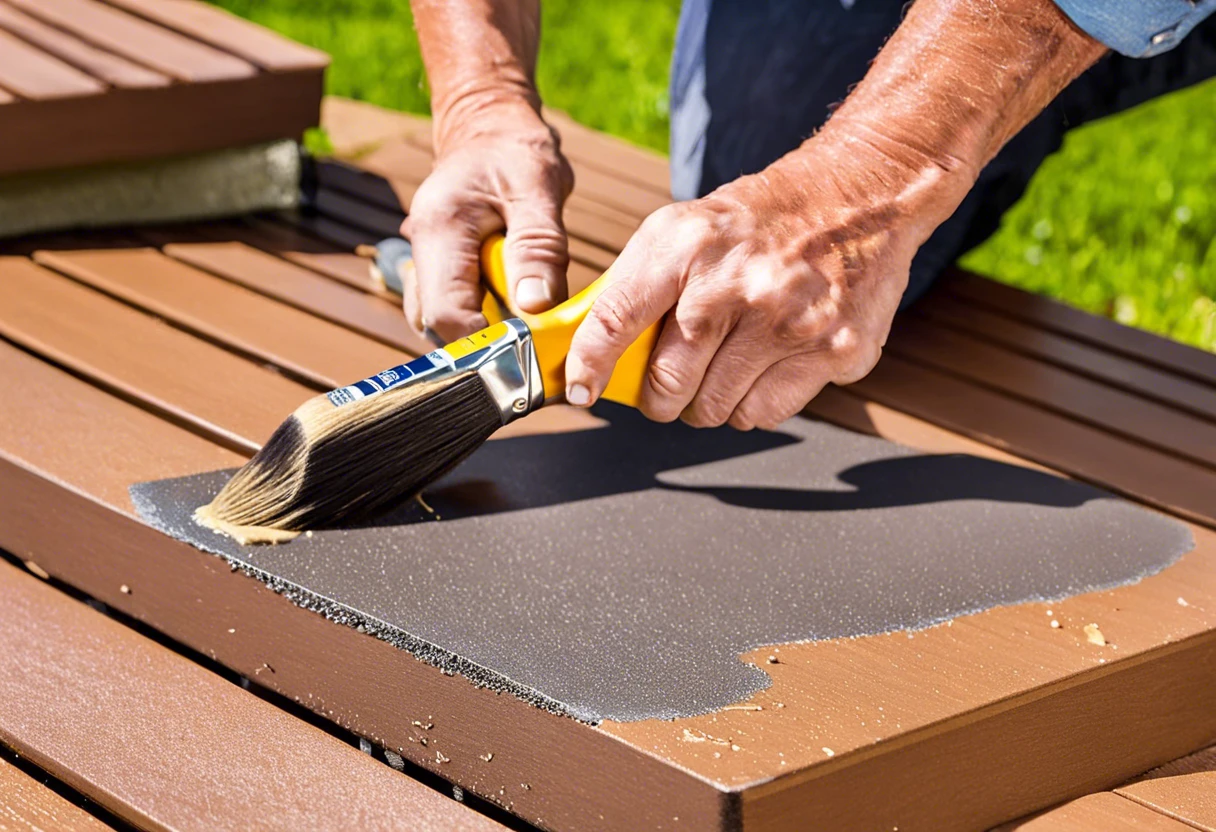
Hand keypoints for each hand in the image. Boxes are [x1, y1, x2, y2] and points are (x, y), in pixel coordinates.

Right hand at [402, 97, 573, 341]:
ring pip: (444, 324)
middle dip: (486, 341)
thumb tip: (535, 305)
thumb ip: (538, 246)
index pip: (446, 312)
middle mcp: (421, 252)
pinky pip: (456, 311)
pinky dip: (485, 319)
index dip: (485, 340)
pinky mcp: (441, 274)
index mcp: (439, 230)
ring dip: (486, 331)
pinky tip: (515, 306)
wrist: (490, 129)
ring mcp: (426, 266)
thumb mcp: (538, 189)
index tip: (528, 348)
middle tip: (534, 337)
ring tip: (527, 318)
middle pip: (440, 326)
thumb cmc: (515, 151)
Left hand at [564, 131, 961, 429]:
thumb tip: (593, 356)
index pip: (616, 319)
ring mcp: (787, 321)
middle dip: (660, 396)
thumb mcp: (687, 230)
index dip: (590, 365)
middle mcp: (734, 283)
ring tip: (725, 365)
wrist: (860, 195)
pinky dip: (754, 403)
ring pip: (715, 408)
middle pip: (667, 384)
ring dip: (709, 401)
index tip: (581, 389)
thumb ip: (640, 287)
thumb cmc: (762, 222)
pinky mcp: (832, 351)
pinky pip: (764, 413)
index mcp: (686, 245)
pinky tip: (765, 364)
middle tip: (669, 384)